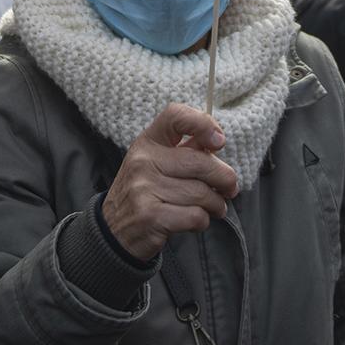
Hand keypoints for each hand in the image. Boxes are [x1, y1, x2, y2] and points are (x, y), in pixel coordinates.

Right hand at [101, 103, 239, 260]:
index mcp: (147, 142)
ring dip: (216, 205)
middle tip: (230, 189)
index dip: (203, 123)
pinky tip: (196, 221)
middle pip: (201, 162)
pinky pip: (196, 216)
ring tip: (214, 208)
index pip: (175, 116)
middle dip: (225, 178)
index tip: (219, 143)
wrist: (114, 229)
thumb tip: (217, 140)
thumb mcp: (157, 162)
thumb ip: (186, 149)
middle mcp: (143, 161)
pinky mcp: (151, 216)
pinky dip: (203, 221)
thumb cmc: (146, 191)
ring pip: (202, 193)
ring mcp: (144, 188)